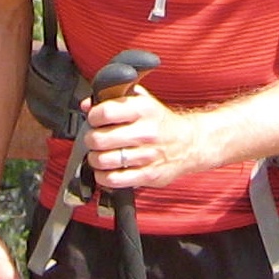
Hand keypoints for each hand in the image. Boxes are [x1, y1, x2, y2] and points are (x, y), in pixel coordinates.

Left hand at [84, 82, 206, 189]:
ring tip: (100, 155)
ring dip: (95, 159)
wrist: (191, 143)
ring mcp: (147, 156)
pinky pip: (114, 180)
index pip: (105, 112)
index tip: (94, 120)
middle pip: (99, 139)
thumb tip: (87, 105)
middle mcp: (145, 132)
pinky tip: (106, 170)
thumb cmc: (161, 123)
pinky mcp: (148, 175)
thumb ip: (114, 99)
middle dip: (91, 139)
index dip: (93, 117)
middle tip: (95, 139)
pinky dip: (103, 176)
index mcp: (143, 110)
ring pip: (103, 161)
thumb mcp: (142, 101)